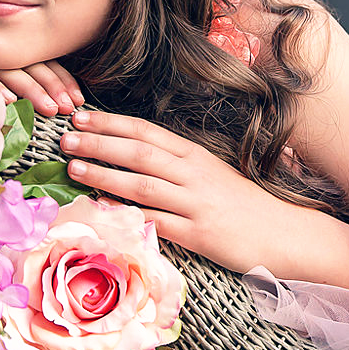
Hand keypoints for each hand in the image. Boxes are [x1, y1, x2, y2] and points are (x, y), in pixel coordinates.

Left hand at [61, 109, 348, 279]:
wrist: (283, 233)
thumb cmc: (242, 205)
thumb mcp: (210, 175)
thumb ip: (175, 167)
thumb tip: (132, 159)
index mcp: (194, 156)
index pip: (146, 131)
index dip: (111, 122)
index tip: (81, 116)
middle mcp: (193, 174)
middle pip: (139, 152)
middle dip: (99, 142)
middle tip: (65, 137)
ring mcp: (196, 203)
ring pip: (143, 183)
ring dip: (105, 173)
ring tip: (74, 167)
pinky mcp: (199, 233)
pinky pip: (157, 222)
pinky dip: (128, 216)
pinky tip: (104, 212)